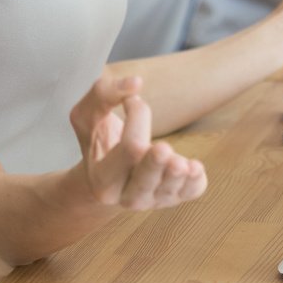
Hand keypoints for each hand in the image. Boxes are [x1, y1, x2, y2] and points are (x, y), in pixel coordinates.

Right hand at [68, 75, 206, 211]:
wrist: (106, 176)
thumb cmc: (99, 139)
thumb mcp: (87, 115)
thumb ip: (104, 94)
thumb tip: (136, 82)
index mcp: (103, 179)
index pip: (128, 147)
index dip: (137, 117)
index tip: (133, 100)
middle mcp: (127, 196)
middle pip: (146, 177)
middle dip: (155, 163)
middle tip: (162, 149)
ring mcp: (153, 200)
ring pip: (170, 189)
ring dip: (179, 173)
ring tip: (182, 163)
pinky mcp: (174, 197)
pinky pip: (190, 191)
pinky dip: (195, 180)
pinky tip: (194, 167)